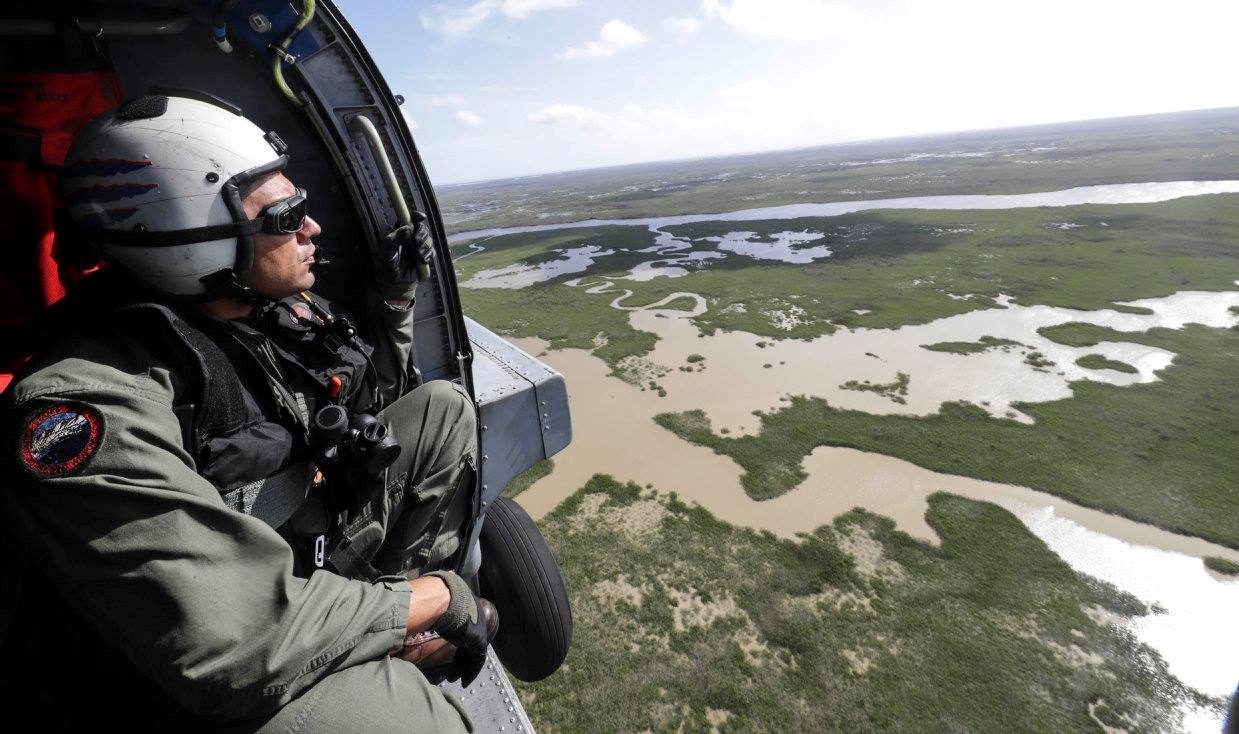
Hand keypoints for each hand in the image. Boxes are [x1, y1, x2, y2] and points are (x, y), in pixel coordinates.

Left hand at [374, 211, 434, 298]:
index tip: (421, 217)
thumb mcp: (386, 252)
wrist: (395, 284)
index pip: (409, 218)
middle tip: (417, 242)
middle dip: (422, 234)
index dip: (416, 216)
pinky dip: (429, 255)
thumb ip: (394, 238)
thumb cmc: (386, 267)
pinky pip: (432, 251)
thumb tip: (408, 228)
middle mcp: (410, 238)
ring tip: (418, 256)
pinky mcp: (425, 257)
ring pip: (429, 240)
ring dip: (426, 246)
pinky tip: (423, 261)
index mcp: (399, 233)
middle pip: (422, 228)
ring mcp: (418, 247)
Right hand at [427, 571, 498, 685]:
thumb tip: (412, 607)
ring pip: (473, 651)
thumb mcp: (433, 604)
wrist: (443, 598)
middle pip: (469, 640)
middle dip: (460, 657)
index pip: (463, 626)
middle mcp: (475, 615)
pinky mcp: (479, 639)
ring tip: (452, 678)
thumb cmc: (431, 599)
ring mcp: (479, 626)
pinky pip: (478, 658)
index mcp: (465, 604)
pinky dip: (471, 670)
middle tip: (451, 670)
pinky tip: (464, 681)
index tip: (449, 653)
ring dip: (463, 666)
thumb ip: (428, 609)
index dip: (457, 641)